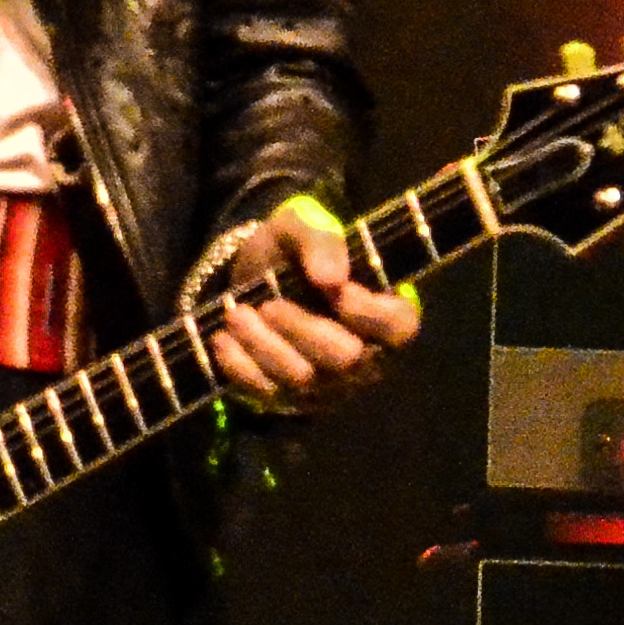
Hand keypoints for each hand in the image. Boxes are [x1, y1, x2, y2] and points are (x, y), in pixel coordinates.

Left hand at [207, 196, 417, 407]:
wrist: (252, 273)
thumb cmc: (293, 250)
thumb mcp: (301, 226)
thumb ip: (320, 241)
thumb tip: (331, 278)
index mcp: (383, 313)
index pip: (399, 328)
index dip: (370, 314)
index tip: (339, 291)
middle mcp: (364, 357)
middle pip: (347, 359)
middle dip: (303, 330)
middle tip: (270, 304)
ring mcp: (327, 384)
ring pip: (302, 379)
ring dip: (264, 345)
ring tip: (237, 313)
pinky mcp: (290, 398)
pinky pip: (267, 393)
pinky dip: (240, 366)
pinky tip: (223, 338)